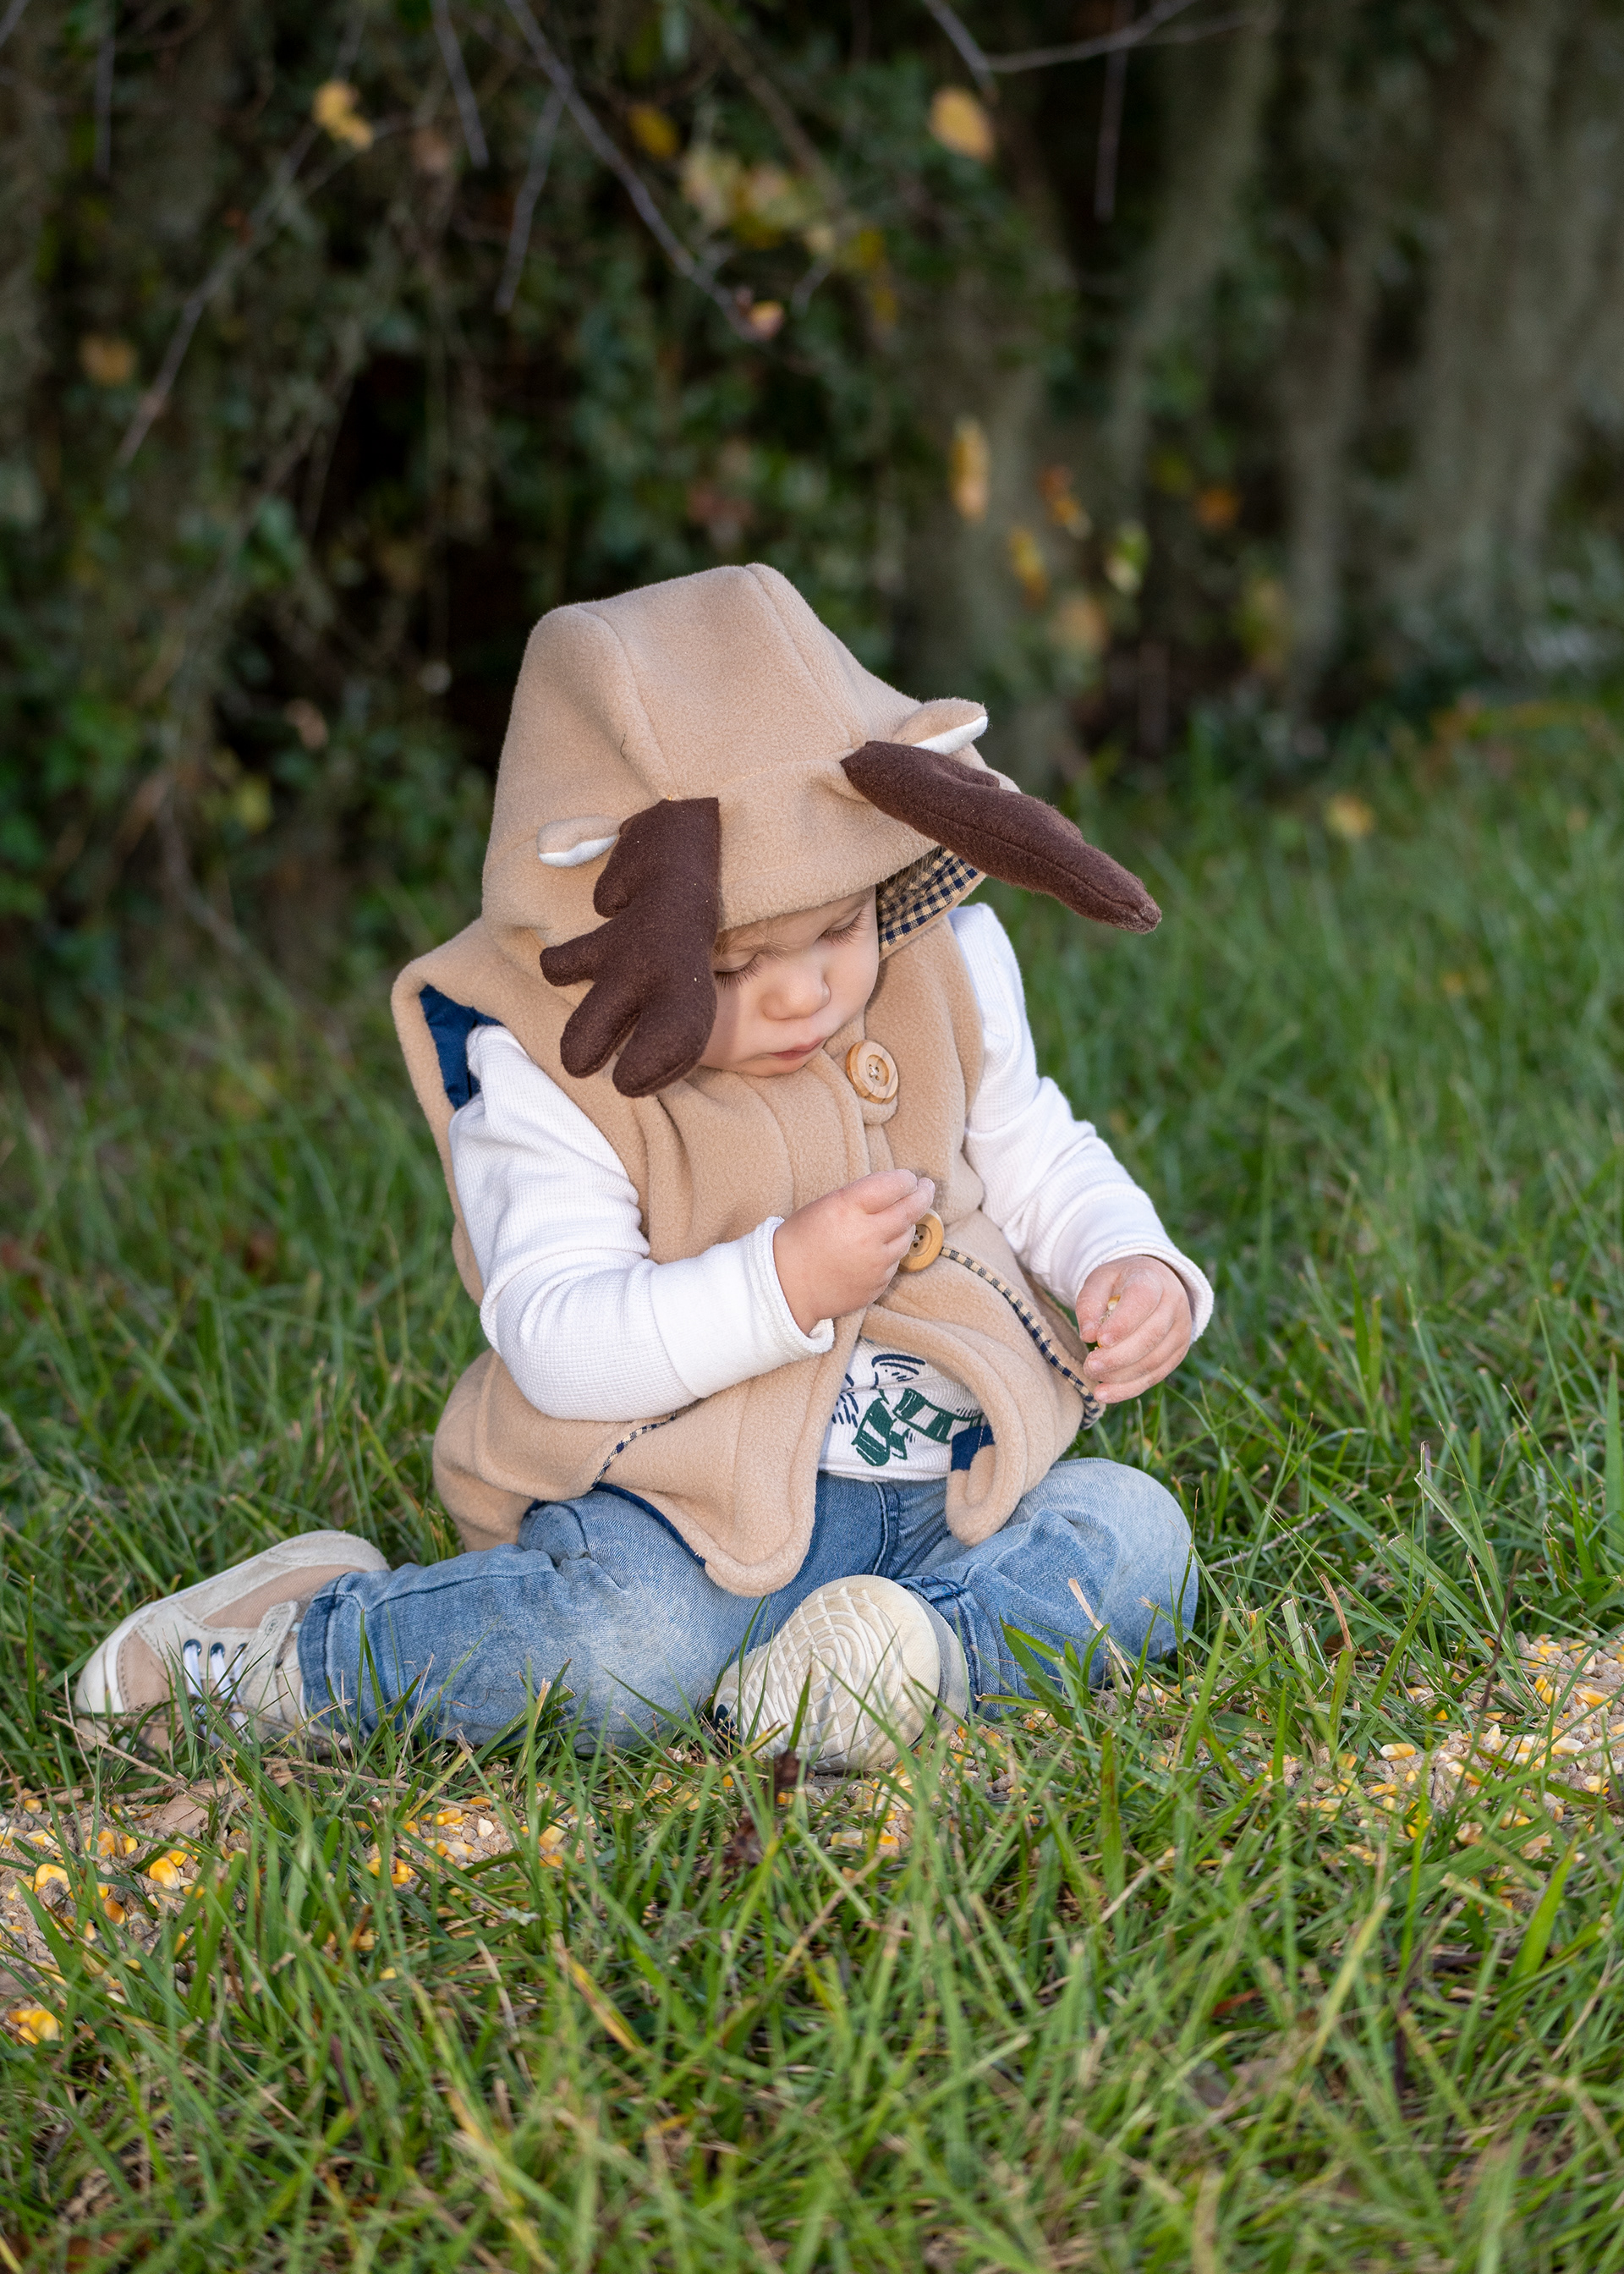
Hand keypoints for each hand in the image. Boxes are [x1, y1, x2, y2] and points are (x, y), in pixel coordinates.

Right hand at [773, 1171, 936, 1335]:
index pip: (894, 1185)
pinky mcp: (877, 1284)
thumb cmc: (800, 1240)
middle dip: (922, 1194)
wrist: (785, 1286)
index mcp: (848, 1209)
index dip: (906, 1179)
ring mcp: (875, 1263)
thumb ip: (861, 1197)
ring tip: (894, 1219)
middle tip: (926, 1187)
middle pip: (910, 1209)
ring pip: (906, 1237)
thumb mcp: (825, 1205)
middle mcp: (866, 1236)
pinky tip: (875, 1248)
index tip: (909, 1177)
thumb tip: (895, 1189)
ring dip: (905, 1225)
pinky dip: (890, 1251)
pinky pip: (894, 1262)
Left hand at [1075, 1255, 1191, 1402]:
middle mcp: (1174, 1304)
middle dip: (1117, 1357)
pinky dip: (1130, 1388)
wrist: (1154, 1284)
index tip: (1099, 1340)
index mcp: (1153, 1280)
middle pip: (1151, 1336)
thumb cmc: (1121, 1283)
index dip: (1122, 1323)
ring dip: (1122, 1376)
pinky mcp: (1178, 1352)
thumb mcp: (1100, 1280)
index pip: (1142, 1300)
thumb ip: (1090, 1302)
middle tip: (1089, 1366)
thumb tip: (1088, 1335)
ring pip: (1154, 1360)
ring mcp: (1181, 1330)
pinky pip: (1156, 1375)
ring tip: (1094, 1379)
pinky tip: (1106, 1393)